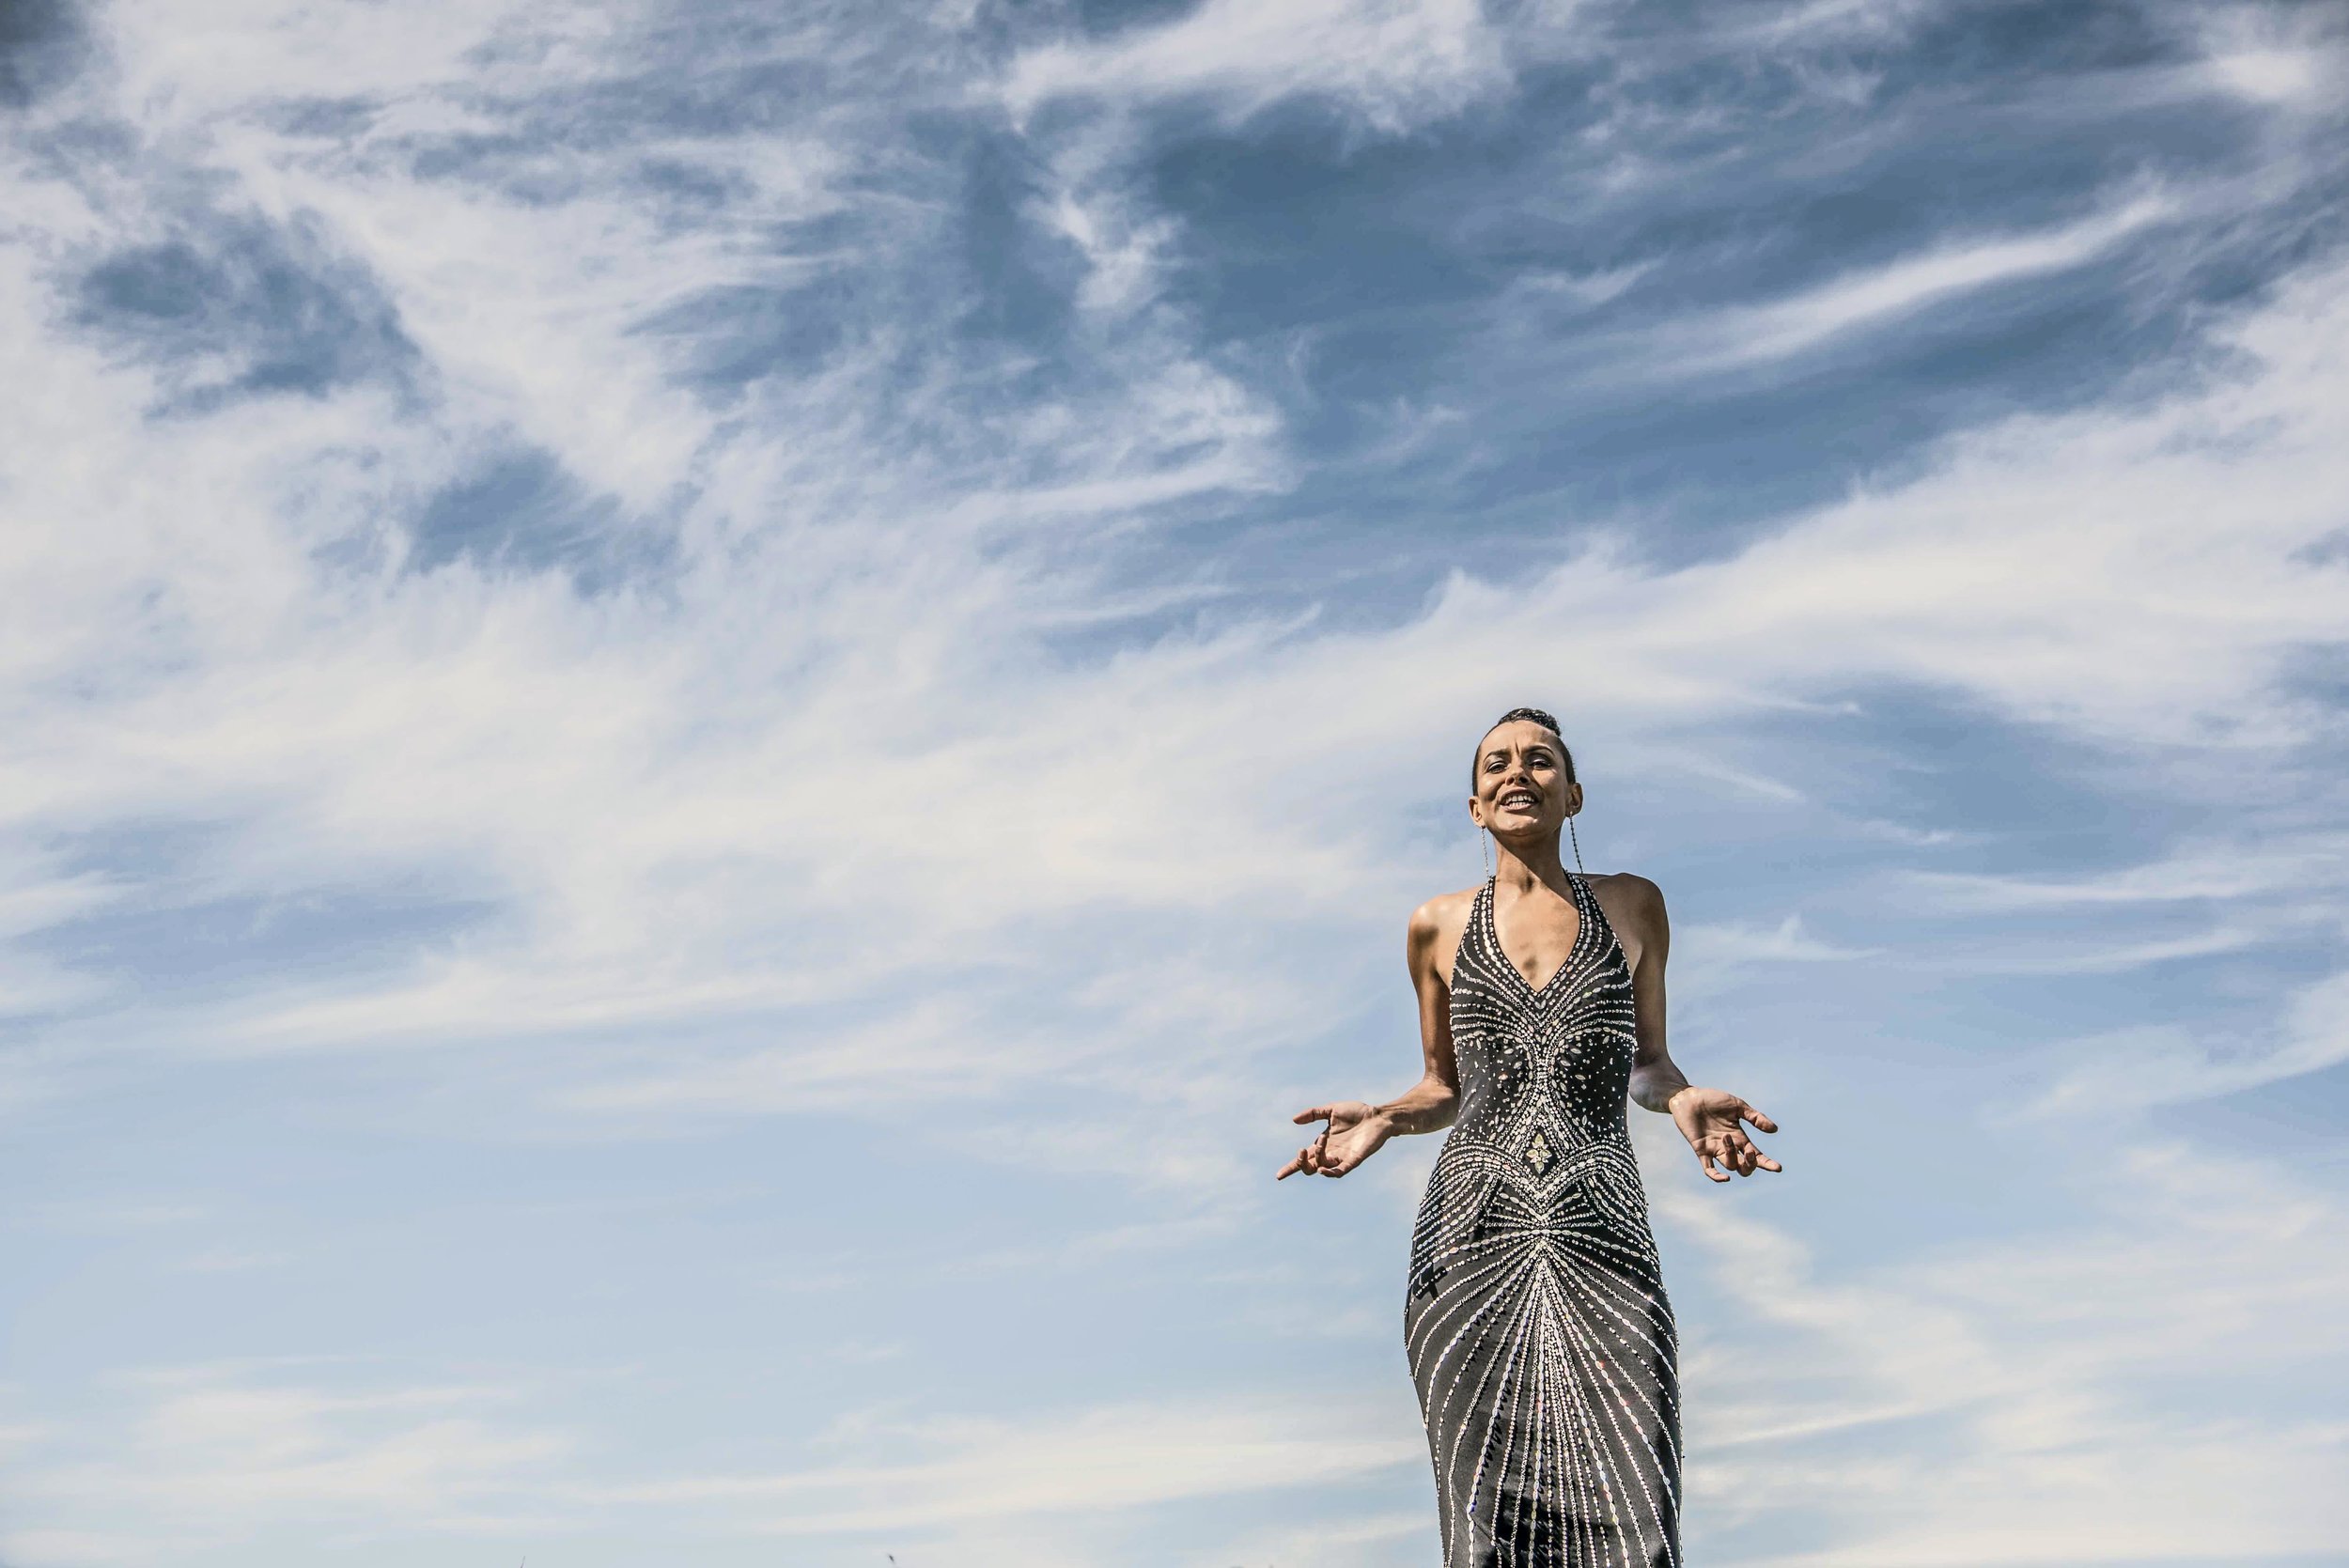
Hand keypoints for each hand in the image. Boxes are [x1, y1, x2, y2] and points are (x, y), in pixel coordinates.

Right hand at [1275, 1101, 1391, 1179]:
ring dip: (1317, 1157)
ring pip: (1322, 1168)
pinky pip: (1341, 1171)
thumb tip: (1294, 1120)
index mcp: (1324, 1144)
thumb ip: (1313, 1114)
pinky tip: (1324, 1170)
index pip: (1304, 1159)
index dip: (1291, 1167)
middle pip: (1310, 1168)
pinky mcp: (1354, 1159)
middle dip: (1300, 1163)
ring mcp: (1342, 1158)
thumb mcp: (1331, 1110)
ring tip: (1322, 1140)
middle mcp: (1331, 1154)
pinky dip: (1331, 1172)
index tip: (1279, 1176)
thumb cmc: (1357, 1113)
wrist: (1378, 1116)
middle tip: (1301, 1150)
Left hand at [1668, 1087, 1780, 1181]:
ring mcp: (1714, 1149)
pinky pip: (1708, 1169)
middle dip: (1750, 1164)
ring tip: (1726, 1135)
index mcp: (1739, 1137)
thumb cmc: (1712, 1100)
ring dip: (1732, 1153)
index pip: (1756, 1155)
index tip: (1777, 1168)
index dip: (1766, 1163)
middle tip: (1750, 1151)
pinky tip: (1726, 1178)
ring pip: (1730, 1165)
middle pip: (1744, 1167)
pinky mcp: (1701, 1150)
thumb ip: (1755, 1117)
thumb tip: (1775, 1130)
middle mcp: (1728, 1147)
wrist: (1689, 1097)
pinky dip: (1716, 1176)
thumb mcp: (1737, 1106)